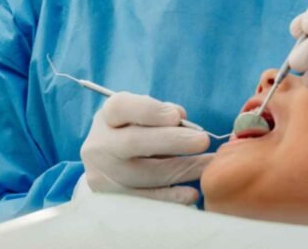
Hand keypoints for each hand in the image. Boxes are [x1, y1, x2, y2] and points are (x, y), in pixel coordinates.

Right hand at [80, 92, 212, 203]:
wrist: (107, 162)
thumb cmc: (133, 129)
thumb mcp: (141, 113)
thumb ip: (161, 112)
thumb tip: (182, 120)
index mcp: (107, 116)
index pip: (123, 107)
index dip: (151, 111)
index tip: (177, 116)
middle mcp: (100, 144)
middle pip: (133, 142)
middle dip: (172, 141)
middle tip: (203, 140)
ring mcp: (103, 174)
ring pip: (144, 174)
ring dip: (181, 169)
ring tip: (207, 164)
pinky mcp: (113, 198)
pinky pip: (145, 199)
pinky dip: (171, 196)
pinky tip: (192, 193)